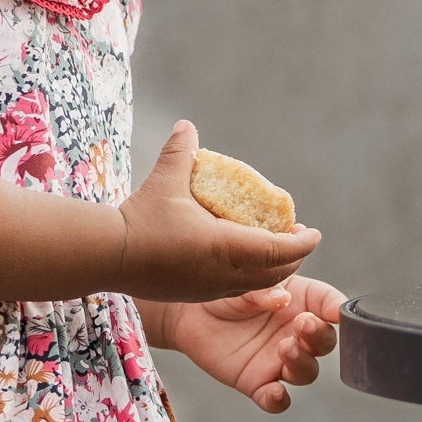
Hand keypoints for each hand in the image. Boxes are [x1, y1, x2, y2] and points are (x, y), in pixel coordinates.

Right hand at [117, 120, 321, 302]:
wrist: (108, 256)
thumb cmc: (139, 219)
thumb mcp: (165, 181)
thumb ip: (181, 152)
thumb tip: (187, 125)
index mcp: (224, 247)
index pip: (279, 250)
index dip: (302, 243)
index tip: (314, 233)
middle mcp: (223, 274)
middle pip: (275, 273)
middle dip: (292, 258)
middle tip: (297, 238)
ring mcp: (210, 290)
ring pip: (257, 286)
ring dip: (273, 269)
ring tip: (274, 248)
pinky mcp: (196, 296)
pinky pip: (236, 290)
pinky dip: (252, 277)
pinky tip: (241, 261)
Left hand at [159, 276, 343, 412]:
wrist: (188, 312)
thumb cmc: (224, 290)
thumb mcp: (245, 280)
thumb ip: (264, 289)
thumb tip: (282, 300)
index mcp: (301, 301)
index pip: (330, 304)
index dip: (338, 310)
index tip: (337, 312)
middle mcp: (296, 333)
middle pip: (325, 342)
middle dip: (320, 336)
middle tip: (303, 325)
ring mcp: (278, 360)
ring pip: (305, 371)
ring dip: (302, 363)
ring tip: (285, 347)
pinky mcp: (257, 382)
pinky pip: (276, 399)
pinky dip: (278, 399)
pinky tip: (273, 391)